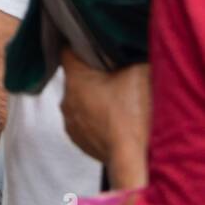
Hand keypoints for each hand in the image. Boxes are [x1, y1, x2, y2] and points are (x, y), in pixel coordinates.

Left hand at [60, 49, 149, 188]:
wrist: (136, 161)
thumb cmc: (136, 115)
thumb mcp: (138, 71)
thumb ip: (126, 52)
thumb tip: (122, 43)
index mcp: (75, 79)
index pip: (67, 50)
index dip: (81, 44)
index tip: (96, 44)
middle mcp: (66, 100)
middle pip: (76, 75)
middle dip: (92, 73)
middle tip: (116, 75)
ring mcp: (70, 122)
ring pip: (79, 98)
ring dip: (94, 96)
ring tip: (118, 101)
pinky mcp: (78, 139)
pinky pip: (83, 118)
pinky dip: (95, 116)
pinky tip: (115, 119)